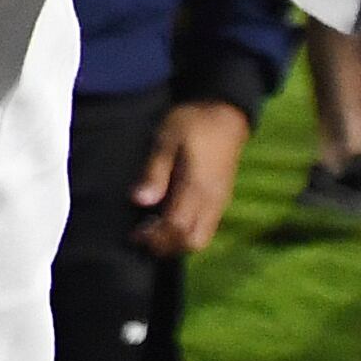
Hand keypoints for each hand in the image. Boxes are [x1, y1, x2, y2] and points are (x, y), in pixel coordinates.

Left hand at [131, 101, 253, 258]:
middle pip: (192, 241)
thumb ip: (155, 171)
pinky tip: (169, 221)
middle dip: (166, 246)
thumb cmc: (192, 123)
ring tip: (153, 231)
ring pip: (201, 239)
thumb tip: (139, 200)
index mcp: (197, 186)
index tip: (135, 234)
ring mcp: (219, 202)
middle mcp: (212, 200)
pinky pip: (207, 229)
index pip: (177, 227)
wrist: (225, 114)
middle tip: (142, 236)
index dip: (155, 237)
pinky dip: (187, 234)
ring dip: (176, 242)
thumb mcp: (167, 139)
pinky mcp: (221, 200)